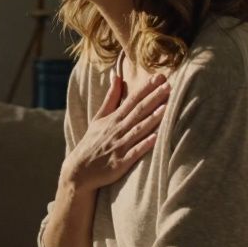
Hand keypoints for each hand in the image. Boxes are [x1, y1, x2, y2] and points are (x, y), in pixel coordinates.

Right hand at [62, 72, 169, 190]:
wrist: (79, 171)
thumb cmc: (92, 143)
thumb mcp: (99, 118)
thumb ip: (111, 97)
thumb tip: (117, 76)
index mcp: (113, 119)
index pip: (132, 100)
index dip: (146, 89)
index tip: (159, 77)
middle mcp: (117, 130)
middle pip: (138, 112)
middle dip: (153, 98)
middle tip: (168, 86)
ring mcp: (119, 146)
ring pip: (138, 130)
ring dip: (152, 119)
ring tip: (166, 107)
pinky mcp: (120, 163)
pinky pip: (134, 153)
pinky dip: (144, 145)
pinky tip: (156, 138)